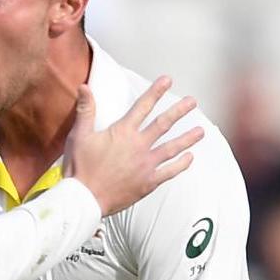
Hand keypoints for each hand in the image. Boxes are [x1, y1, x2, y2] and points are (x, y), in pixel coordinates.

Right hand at [64, 76, 201, 215]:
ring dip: (187, 138)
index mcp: (123, 133)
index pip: (142, 107)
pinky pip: (169, 172)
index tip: (168, 80)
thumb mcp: (79, 136)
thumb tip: (84, 87)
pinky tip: (190, 158)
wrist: (84, 199)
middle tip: (192, 102)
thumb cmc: (79, 168)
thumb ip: (86, 110)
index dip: (155, 92)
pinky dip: (181, 165)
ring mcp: (146, 164)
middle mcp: (138, 146)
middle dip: (179, 111)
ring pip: (172, 148)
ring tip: (200, 131)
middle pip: (164, 124)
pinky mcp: (147, 182)